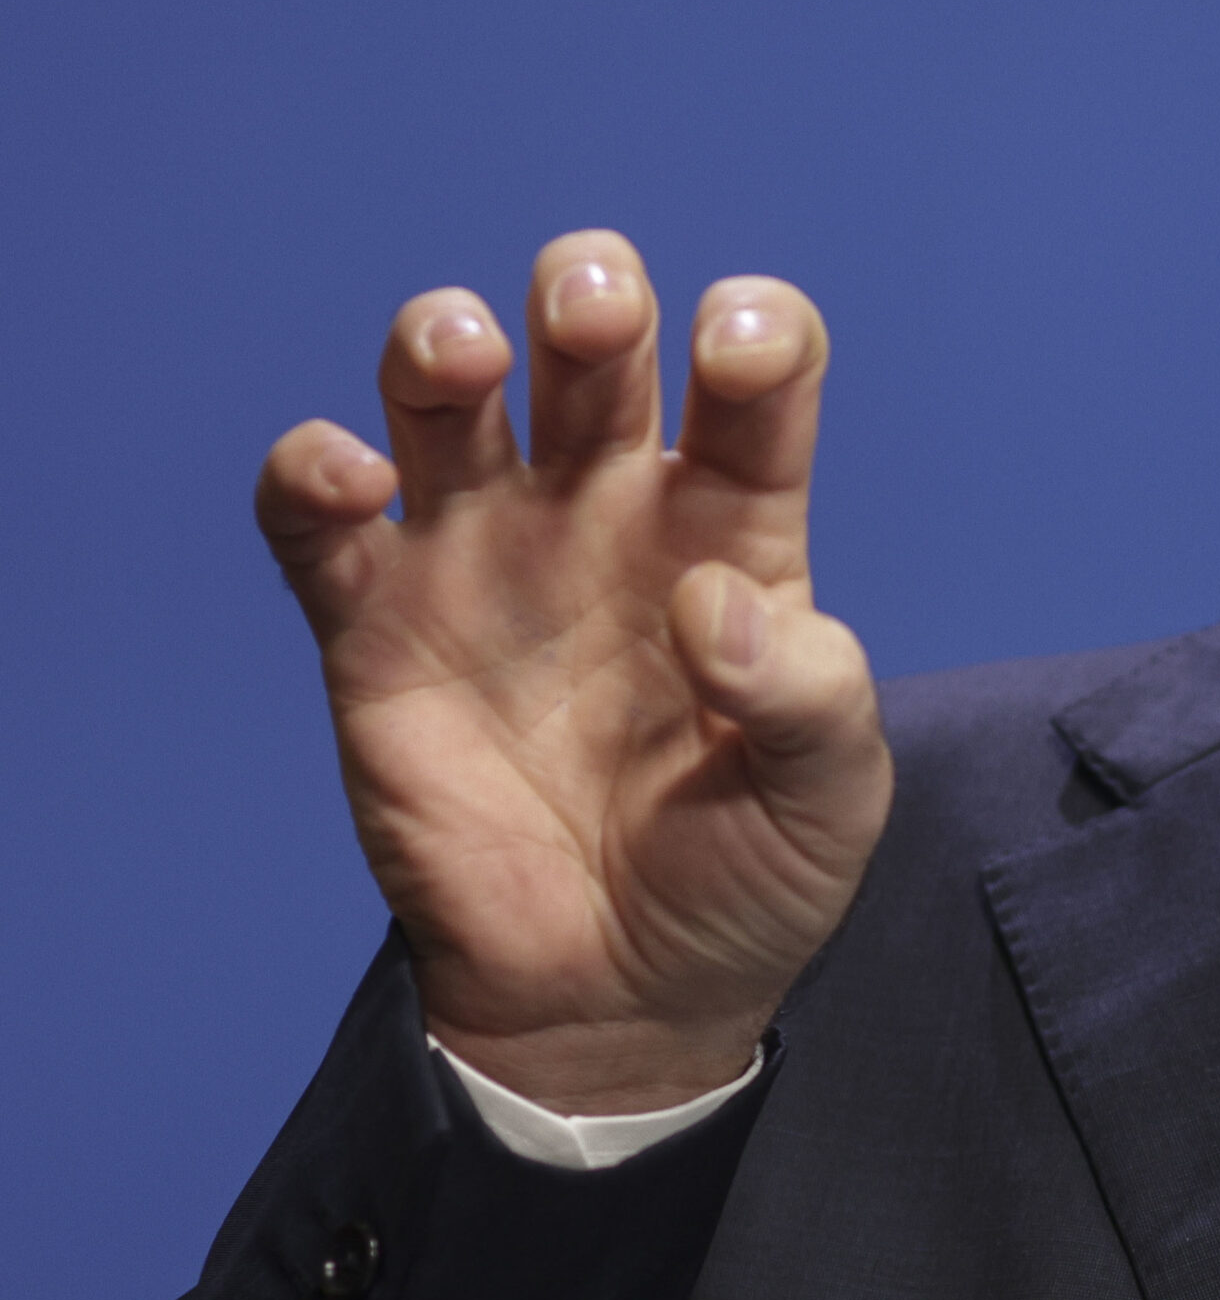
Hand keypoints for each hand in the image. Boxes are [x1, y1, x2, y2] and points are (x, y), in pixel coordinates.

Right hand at [255, 231, 890, 1112]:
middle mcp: (605, 515)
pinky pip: (319, 525)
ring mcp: (484, 559)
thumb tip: (711, 602)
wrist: (618, 1003)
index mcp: (733, 529)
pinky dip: (308, 475)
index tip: (738, 348)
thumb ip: (809, 695)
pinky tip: (340, 479)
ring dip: (439, 341)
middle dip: (586, 296)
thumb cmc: (746, 878)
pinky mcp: (376, 630)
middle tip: (588, 317)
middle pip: (590, 352)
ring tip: (460, 353)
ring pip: (444, 398)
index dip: (753, 333)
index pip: (752, 384)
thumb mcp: (831, 798)